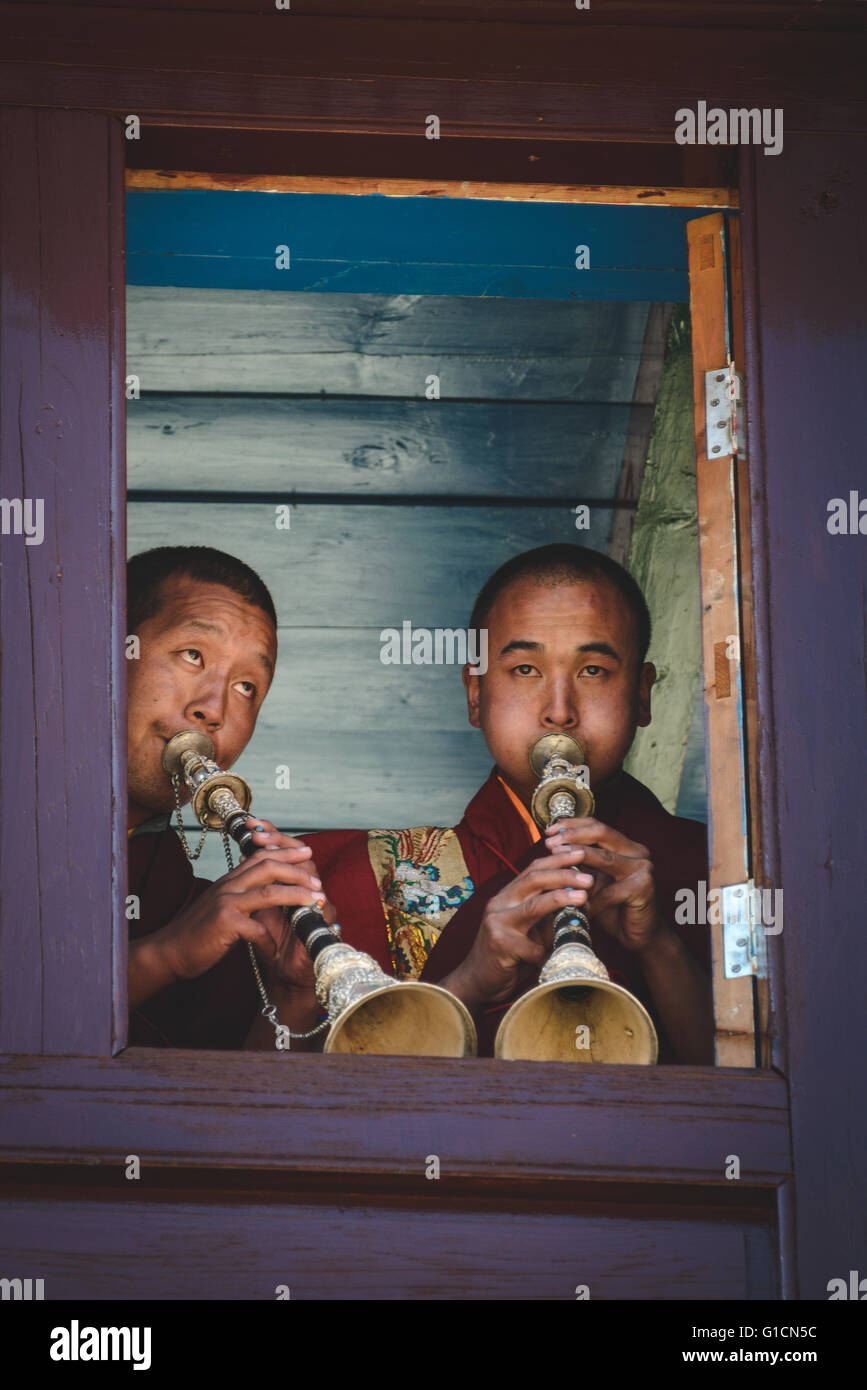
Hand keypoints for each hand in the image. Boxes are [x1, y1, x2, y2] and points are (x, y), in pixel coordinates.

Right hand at [156, 817, 332, 985]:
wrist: (170, 951)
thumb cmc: (198, 933)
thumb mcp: (221, 906)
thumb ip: (241, 895)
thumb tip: (265, 888)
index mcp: (230, 881)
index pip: (261, 856)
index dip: (285, 851)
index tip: (307, 851)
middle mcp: (228, 886)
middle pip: (268, 865)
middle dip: (297, 869)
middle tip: (318, 879)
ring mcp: (226, 903)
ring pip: (268, 891)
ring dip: (296, 895)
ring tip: (316, 901)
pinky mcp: (224, 923)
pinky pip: (256, 929)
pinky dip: (270, 939)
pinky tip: (276, 949)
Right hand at [442, 847, 594, 1010]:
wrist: (477, 980)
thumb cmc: (508, 954)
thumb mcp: (527, 928)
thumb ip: (547, 914)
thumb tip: (582, 899)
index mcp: (506, 896)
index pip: (533, 869)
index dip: (557, 859)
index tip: (580, 853)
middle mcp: (499, 904)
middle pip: (533, 879)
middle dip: (563, 874)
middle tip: (588, 877)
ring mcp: (497, 923)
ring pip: (533, 906)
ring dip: (561, 899)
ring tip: (583, 896)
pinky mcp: (500, 945)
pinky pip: (534, 946)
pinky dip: (551, 950)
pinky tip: (560, 954)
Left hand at [543, 817, 664, 954]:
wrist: (639, 934)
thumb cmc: (613, 906)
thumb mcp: (594, 879)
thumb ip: (582, 863)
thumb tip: (552, 846)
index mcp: (626, 845)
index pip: (597, 825)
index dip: (572, 825)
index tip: (550, 831)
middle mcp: (637, 852)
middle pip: (601, 833)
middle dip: (573, 836)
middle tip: (550, 844)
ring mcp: (643, 868)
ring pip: (605, 858)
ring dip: (577, 858)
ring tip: (556, 861)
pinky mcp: (643, 888)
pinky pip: (609, 891)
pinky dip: (589, 897)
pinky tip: (571, 901)